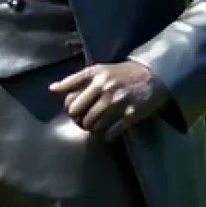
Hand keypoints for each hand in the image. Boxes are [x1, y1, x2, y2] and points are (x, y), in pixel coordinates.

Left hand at [49, 60, 167, 141]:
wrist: (153, 75)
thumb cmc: (121, 74)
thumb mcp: (97, 70)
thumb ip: (74, 80)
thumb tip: (52, 89)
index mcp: (96, 77)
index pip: (71, 103)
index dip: (71, 112)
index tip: (77, 112)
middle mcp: (106, 89)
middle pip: (80, 117)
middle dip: (81, 122)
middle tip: (86, 121)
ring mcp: (119, 102)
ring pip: (94, 127)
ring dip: (93, 129)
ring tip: (98, 125)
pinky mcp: (131, 114)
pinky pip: (110, 133)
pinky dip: (107, 136)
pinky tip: (109, 131)